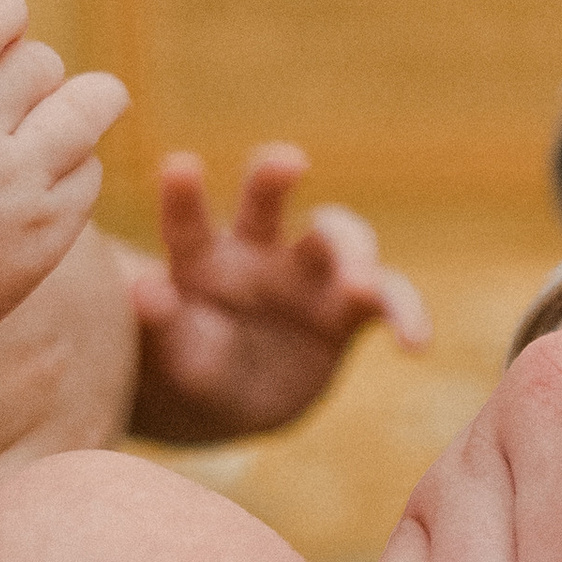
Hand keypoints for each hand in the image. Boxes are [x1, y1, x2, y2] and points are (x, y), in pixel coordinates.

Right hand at [0, 0, 125, 370]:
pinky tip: (39, 186)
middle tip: (9, 106)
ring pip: (91, 107)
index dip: (4, 20)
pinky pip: (91, 173)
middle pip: (44, 62)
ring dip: (77, 109)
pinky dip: (74, 171)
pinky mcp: (45, 234)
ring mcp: (11, 187)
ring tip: (50, 130)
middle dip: (31, 76)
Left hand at [129, 144, 429, 443]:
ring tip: (360, 281)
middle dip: (275, 176)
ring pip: (338, 240)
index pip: (187, 224)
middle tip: (285, 160)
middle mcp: (256, 253)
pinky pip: (386, 299)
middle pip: (268, 205)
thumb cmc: (195, 367)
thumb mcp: (175, 356)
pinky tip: (417, 343)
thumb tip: (144, 289)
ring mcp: (307, 275)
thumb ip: (163, 324)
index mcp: (201, 261)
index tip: (179, 165)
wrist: (237, 401)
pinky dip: (406, 314)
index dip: (182, 195)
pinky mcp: (349, 307)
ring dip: (352, 250)